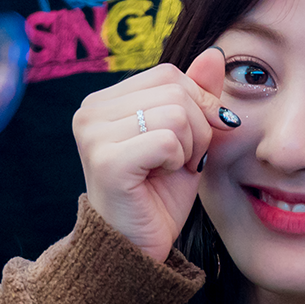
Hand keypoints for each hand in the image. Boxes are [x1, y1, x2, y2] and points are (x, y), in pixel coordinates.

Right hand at [72, 46, 235, 263]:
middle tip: (180, 162)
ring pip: (176, 114)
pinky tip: (159, 179)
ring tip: (169, 171)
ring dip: (189, 148)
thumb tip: (215, 54)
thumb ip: (196, 96)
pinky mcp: (106, 160)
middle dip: (197, 129)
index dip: (197, 106)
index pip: (169, 75)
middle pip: (175, 90)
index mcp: (103, 102)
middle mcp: (89, 111)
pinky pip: (168, 140)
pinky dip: (177, 161)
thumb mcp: (185, 140)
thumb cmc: (157, 197)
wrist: (136, 249)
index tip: (190, 144)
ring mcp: (93, 134)